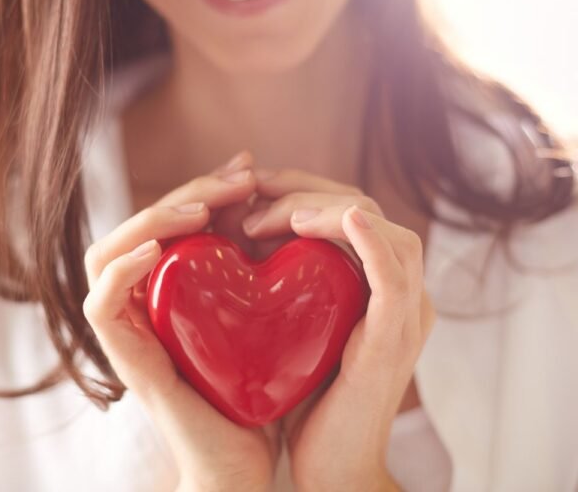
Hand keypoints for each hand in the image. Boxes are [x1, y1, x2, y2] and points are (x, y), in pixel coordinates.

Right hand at [82, 150, 280, 491]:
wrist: (247, 454)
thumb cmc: (257, 378)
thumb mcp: (261, 305)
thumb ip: (256, 260)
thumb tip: (280, 201)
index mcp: (175, 284)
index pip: (174, 218)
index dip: (206, 186)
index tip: (246, 167)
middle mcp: (146, 299)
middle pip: (143, 225)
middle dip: (190, 193)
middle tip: (239, 177)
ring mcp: (131, 327)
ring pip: (106, 254)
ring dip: (152, 221)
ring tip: (201, 210)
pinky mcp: (126, 358)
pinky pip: (101, 306)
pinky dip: (121, 272)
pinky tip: (157, 251)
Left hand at [242, 167, 435, 491]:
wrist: (331, 467)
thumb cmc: (309, 395)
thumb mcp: (299, 323)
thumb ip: (290, 281)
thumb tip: (244, 232)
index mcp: (380, 284)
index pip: (352, 210)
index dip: (306, 189)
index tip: (256, 187)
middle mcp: (402, 292)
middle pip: (368, 210)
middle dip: (309, 191)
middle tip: (256, 191)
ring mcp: (406, 314)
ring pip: (387, 232)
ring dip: (329, 210)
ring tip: (279, 216)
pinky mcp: (395, 338)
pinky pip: (394, 278)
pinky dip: (372, 242)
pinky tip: (346, 219)